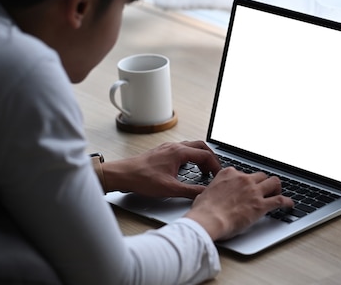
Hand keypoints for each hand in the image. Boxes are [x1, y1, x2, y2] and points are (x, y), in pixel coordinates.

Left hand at [100, 140, 221, 198]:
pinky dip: (190, 158)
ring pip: (191, 147)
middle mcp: (174, 147)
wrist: (122, 175)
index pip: (206, 155)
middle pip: (201, 147)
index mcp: (179, 152)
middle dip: (211, 159)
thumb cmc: (142, 179)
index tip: (218, 176)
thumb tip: (205, 193)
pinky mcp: (162, 152)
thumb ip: (190, 191)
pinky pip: (182, 150)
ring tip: (203, 171)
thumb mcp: (170, 189)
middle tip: (214, 171)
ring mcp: (168, 148)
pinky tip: (187, 169)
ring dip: (200, 157)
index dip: (215, 166)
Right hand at [184, 167, 294, 240]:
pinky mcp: (261, 205)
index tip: (248, 185)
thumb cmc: (203, 211)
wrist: (207, 220)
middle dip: (263, 183)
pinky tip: (289, 204)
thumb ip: (212, 192)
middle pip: (260, 175)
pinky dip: (286, 202)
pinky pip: (280, 200)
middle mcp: (243, 179)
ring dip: (276, 188)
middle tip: (264, 190)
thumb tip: (208, 196)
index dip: (246, 181)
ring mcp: (253, 191)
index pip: (243, 173)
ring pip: (273, 182)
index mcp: (229, 174)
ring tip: (277, 194)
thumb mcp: (204, 194)